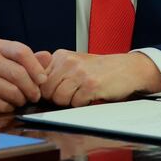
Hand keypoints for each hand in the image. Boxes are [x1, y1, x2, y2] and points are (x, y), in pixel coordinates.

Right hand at [0, 39, 45, 113]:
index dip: (36, 68)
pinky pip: (3, 104)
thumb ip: (33, 60)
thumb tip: (47, 57)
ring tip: (21, 100)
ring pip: (12, 91)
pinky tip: (7, 104)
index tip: (43, 80)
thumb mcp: (15, 63)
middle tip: (35, 96)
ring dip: (21, 99)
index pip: (22, 52)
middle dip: (32, 88)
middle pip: (18, 73)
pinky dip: (9, 107)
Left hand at [41, 50, 160, 106]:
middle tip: (72, 94)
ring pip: (59, 99)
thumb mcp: (74, 64)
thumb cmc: (100, 70)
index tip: (54, 93)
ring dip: (70, 102)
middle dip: (57, 98)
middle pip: (47, 91)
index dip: (45, 91)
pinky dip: (82, 104)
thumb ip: (54, 71)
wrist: (128, 69)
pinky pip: (75, 103)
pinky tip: (91, 96)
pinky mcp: (91, 85)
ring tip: (82, 94)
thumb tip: (32, 86)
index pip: (38, 79)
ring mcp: (79, 73)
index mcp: (61, 56)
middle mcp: (68, 62)